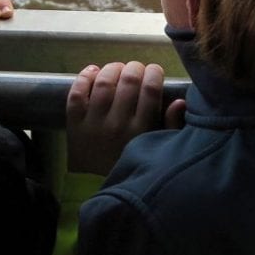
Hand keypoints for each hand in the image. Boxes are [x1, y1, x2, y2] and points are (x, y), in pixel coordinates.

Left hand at [65, 61, 185, 175]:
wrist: (98, 186)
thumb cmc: (132, 163)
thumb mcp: (158, 150)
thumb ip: (171, 127)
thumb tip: (180, 101)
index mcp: (141, 131)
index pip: (150, 90)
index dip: (154, 73)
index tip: (155, 70)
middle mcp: (117, 124)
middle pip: (127, 81)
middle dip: (135, 68)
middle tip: (137, 68)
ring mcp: (93, 123)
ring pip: (102, 83)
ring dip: (112, 69)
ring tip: (118, 68)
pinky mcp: (74, 124)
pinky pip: (76, 94)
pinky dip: (84, 77)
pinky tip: (94, 71)